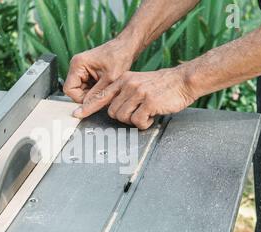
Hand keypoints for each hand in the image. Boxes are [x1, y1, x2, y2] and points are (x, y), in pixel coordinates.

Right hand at [63, 39, 134, 104]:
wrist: (126, 47)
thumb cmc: (119, 56)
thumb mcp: (110, 79)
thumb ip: (97, 94)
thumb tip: (87, 107)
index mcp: (78, 64)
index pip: (69, 89)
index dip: (80, 98)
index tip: (93, 100)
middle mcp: (77, 66)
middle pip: (74, 91)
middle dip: (88, 96)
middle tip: (102, 95)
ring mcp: (81, 69)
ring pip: (81, 90)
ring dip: (93, 93)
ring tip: (105, 89)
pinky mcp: (87, 72)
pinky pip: (87, 87)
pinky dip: (95, 90)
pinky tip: (105, 87)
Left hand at [72, 67, 197, 129]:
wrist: (183, 80)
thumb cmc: (163, 85)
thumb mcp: (139, 82)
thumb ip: (124, 92)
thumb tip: (113, 109)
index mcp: (123, 79)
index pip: (101, 95)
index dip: (88, 107)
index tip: (77, 114)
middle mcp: (128, 84)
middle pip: (112, 112)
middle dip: (124, 118)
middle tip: (137, 113)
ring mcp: (138, 92)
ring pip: (124, 117)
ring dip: (135, 121)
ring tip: (146, 113)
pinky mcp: (148, 102)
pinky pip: (138, 121)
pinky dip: (145, 123)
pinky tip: (152, 116)